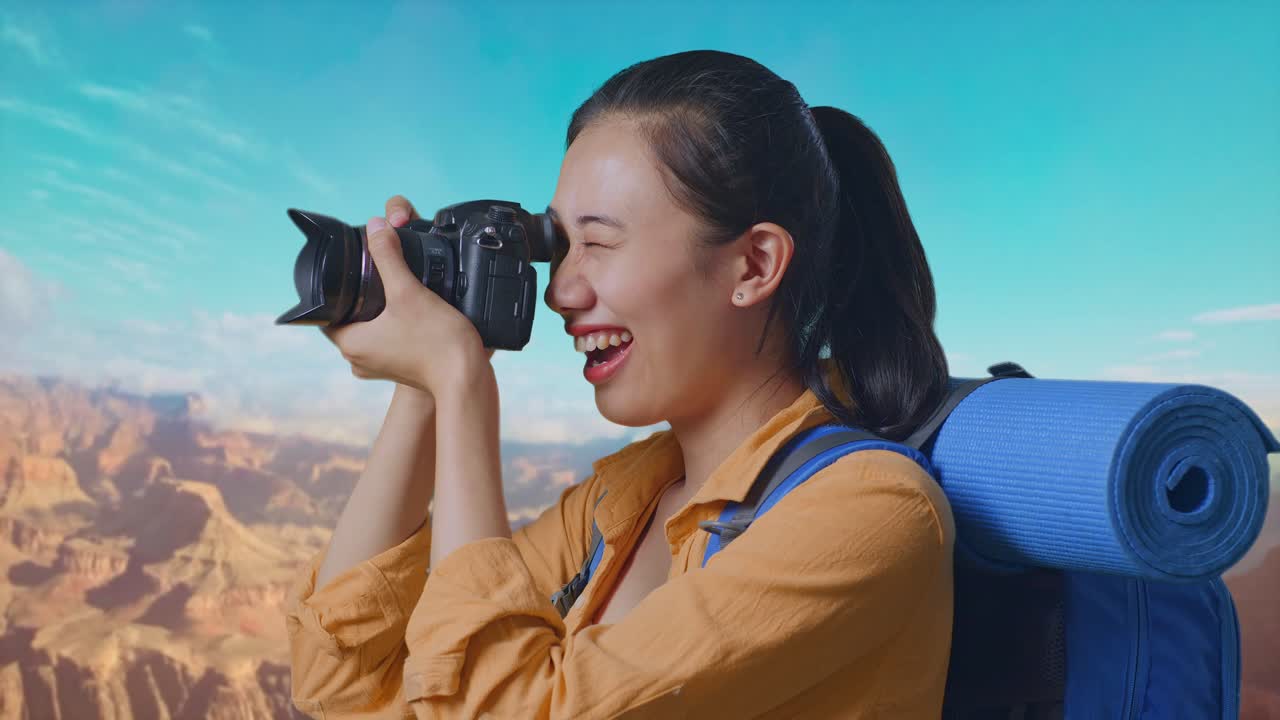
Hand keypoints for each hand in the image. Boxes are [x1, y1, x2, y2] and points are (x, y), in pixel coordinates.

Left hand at [321, 195, 495, 394]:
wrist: (468, 379)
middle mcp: (358, 360)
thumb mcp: (409, 291)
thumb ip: (389, 256)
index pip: (327, 309)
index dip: (336, 286)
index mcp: (351, 343)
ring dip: (377, 311)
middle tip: (375, 273)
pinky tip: (409, 311)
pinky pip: (386, 341)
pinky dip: (393, 326)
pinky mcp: (400, 370)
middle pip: (348, 317)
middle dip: (360, 295)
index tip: (351, 268)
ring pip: (368, 329)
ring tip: (392, 288)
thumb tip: (376, 225)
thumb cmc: (437, 340)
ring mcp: (379, 368)